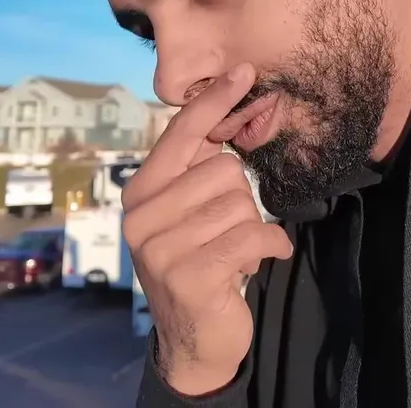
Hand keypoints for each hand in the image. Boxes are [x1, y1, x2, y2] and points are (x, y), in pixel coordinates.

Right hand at [122, 63, 293, 395]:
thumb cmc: (200, 263)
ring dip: (251, 231)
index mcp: (142, 191)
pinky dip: (268, 248)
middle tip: (226, 233)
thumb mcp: (190, 214)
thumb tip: (231, 114)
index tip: (243, 71)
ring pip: (241, 204)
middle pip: (224, 171)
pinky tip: (250, 267)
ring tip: (230, 254)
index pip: (182, 134)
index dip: (215, 101)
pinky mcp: (188, 274)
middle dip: (241, 203)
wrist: (194, 339)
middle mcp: (142, 214)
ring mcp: (160, 247)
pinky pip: (252, 237)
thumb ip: (199, 172)